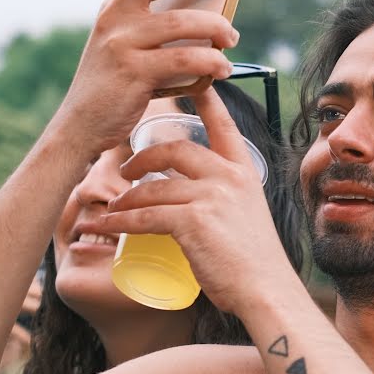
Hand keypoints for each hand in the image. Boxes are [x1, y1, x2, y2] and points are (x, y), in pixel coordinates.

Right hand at [52, 0, 239, 157]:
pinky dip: (210, 61)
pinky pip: (183, 59)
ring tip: (230, 40)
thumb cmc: (112, 87)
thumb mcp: (125, 48)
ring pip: (180, 22)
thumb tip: (206, 14)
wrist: (79, 127)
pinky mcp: (133, 73)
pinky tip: (222, 69)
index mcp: (115, 8)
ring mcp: (121, 44)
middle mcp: (114, 19)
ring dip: (215, 28)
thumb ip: (153, 28)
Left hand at [97, 85, 290, 315]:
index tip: (194, 83)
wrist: (265, 291)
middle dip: (144, 157)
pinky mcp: (193, 220)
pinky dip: (121, 222)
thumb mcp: (246, 217)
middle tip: (126, 170)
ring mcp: (212, 196)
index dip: (207, 101)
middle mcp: (230, 177)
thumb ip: (222, 200)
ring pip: (153, 187)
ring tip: (112, 208)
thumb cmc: (254, 263)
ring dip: (126, 198)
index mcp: (245, 173)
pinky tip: (108, 225)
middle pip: (176, 149)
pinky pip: (145, 216)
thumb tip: (190, 200)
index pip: (224, 126)